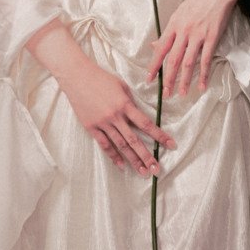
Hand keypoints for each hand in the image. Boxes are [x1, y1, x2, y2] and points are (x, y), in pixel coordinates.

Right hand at [58, 54, 177, 174]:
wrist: (77, 77)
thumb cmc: (101, 78)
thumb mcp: (121, 86)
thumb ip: (131, 102)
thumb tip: (139, 116)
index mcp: (125, 104)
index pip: (146, 124)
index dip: (160, 136)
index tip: (171, 145)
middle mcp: (115, 116)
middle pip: (134, 140)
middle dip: (147, 156)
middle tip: (157, 169)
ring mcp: (103, 123)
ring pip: (120, 145)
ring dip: (133, 160)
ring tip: (143, 172)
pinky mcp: (91, 127)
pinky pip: (104, 144)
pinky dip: (113, 156)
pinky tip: (121, 166)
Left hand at [146, 0, 239, 96]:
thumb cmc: (199, 0)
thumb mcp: (179, 13)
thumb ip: (168, 31)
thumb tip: (154, 46)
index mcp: (173, 25)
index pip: (160, 49)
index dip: (154, 66)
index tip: (148, 79)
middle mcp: (183, 31)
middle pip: (172, 60)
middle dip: (168, 79)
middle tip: (165, 94)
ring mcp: (198, 35)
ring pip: (188, 62)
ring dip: (184, 80)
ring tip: (182, 94)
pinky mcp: (212, 37)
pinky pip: (206, 59)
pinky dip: (203, 74)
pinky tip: (202, 86)